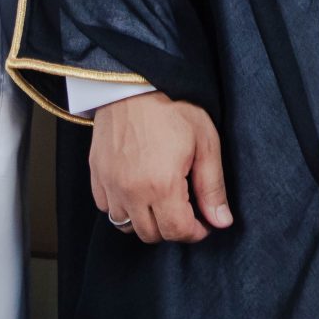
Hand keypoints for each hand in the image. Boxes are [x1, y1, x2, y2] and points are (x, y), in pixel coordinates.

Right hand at [90, 93, 231, 244]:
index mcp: (162, 185)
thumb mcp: (205, 142)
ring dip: (146, 221)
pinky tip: (137, 190)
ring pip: (126, 226)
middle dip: (172, 229)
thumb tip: (221, 221)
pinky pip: (107, 208)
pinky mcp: (96, 175)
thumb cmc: (172, 107)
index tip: (203, 223)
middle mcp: (132, 192)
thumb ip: (212, 187)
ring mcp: (110, 185)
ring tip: (160, 201)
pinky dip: (122, 207)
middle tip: (184, 210)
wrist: (133, 84)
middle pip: (152, 234)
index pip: (178, 232)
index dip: (196, 232)